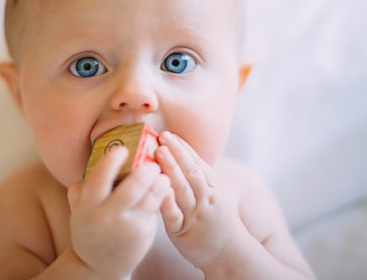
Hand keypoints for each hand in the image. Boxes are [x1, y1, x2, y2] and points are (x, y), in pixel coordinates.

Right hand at [68, 146, 170, 279]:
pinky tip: (165, 185)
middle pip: (131, 190)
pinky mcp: (143, 232)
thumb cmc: (90, 229)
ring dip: (159, 182)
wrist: (99, 265)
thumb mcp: (79, 211)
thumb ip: (81, 190)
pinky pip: (155, 208)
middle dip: (144, 173)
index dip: (111, 163)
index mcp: (88, 207)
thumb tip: (91, 164)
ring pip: (148, 199)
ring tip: (162, 172)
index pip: (99, 180)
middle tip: (152, 162)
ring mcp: (128, 226)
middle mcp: (108, 216)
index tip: (122, 149)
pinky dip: (162, 194)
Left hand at [156, 132, 238, 269]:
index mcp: (211, 188)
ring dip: (171, 169)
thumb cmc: (216, 221)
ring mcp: (194, 214)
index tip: (171, 134)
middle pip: (191, 172)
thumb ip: (199, 178)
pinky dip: (167, 202)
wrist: (229, 253)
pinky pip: (174, 215)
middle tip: (163, 136)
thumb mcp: (213, 195)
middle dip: (177, 152)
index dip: (184, 148)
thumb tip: (181, 155)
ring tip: (159, 152)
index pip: (198, 163)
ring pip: (182, 189)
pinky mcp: (182, 231)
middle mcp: (205, 198)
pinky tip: (159, 189)